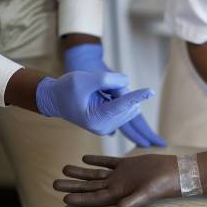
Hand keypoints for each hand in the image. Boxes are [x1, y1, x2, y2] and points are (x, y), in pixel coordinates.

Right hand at [36, 71, 152, 134]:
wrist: (55, 99)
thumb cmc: (66, 88)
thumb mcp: (83, 79)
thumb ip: (105, 79)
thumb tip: (127, 81)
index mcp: (96, 119)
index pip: (121, 105)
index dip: (136, 96)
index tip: (151, 91)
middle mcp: (105, 127)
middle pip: (127, 104)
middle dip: (119, 91)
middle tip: (101, 86)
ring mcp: (110, 127)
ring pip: (129, 105)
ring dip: (118, 94)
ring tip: (99, 92)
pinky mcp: (112, 123)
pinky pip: (125, 108)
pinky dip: (117, 98)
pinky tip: (102, 97)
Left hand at [54, 154, 179, 206]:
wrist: (176, 172)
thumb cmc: (163, 185)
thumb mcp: (146, 194)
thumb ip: (131, 203)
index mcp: (119, 194)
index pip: (94, 197)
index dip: (79, 198)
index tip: (63, 199)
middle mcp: (117, 185)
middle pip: (90, 186)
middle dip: (72, 185)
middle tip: (54, 183)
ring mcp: (121, 175)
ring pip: (96, 174)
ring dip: (80, 172)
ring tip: (64, 169)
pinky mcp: (127, 164)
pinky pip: (108, 162)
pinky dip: (97, 160)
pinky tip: (85, 158)